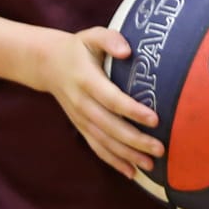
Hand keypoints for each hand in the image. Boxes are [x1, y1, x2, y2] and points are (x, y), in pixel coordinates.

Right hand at [39, 27, 164, 180]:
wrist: (48, 64)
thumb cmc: (79, 48)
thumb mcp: (91, 36)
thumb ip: (110, 39)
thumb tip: (127, 51)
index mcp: (86, 80)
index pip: (111, 99)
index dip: (132, 110)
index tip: (155, 119)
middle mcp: (82, 103)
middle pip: (110, 126)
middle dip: (135, 140)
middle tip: (160, 148)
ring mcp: (80, 118)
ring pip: (104, 141)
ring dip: (127, 155)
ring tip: (151, 165)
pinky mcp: (81, 127)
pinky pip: (97, 147)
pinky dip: (113, 161)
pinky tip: (131, 173)